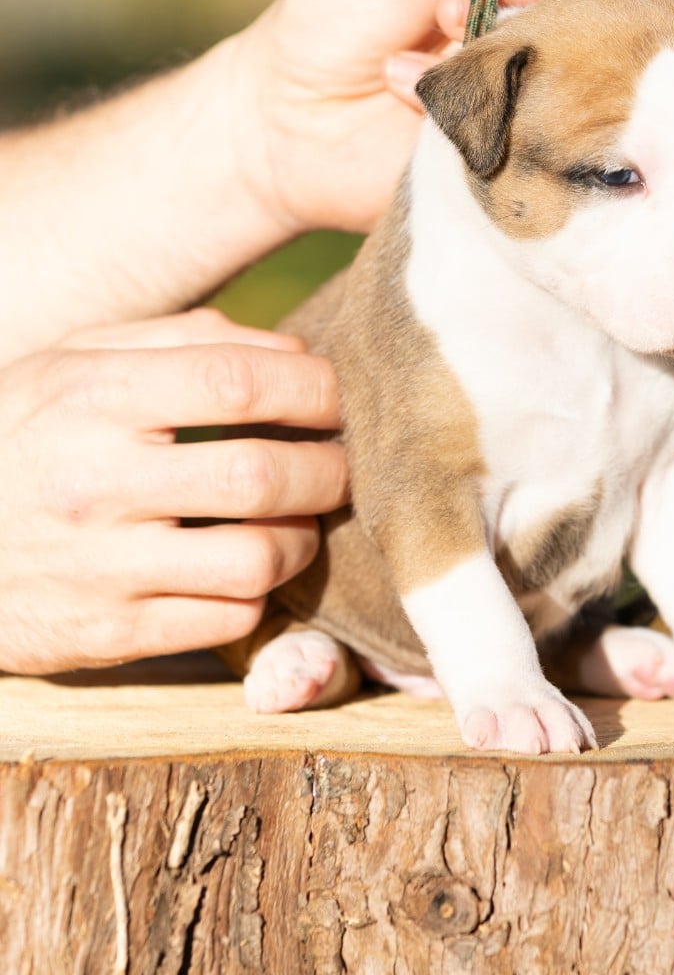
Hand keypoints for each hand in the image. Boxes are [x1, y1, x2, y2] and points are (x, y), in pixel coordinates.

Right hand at [0, 310, 347, 674]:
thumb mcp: (71, 364)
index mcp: (91, 396)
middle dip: (329, 468)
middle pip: (261, 473)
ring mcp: (101, 565)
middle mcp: (95, 479)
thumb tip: (295, 354)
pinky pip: (227, 618)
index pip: (237, 380)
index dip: (313, 389)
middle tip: (341, 464)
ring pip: (258, 557)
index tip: (338, 397)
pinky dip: (259, 593)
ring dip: (303, 539)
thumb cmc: (20, 435)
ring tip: (299, 522)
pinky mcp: (107, 633)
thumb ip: (180, 341)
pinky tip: (249, 568)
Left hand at [232, 0, 626, 233]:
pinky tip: (411, 87)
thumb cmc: (336, 22)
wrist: (289, 123)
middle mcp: (534, 18)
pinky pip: (537, 115)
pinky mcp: (518, 141)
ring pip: (579, 50)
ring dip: (511, 34)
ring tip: (441, 33)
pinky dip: (473, 92)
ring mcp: (533, 82)